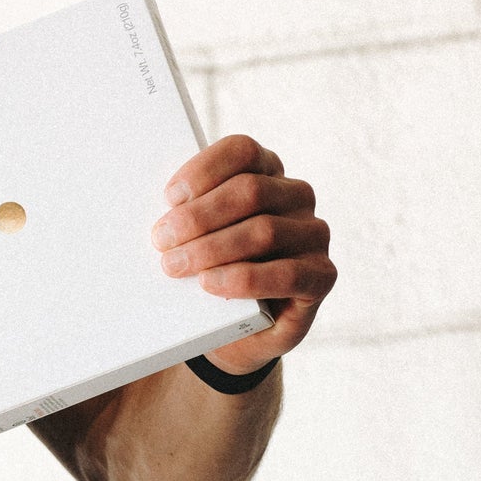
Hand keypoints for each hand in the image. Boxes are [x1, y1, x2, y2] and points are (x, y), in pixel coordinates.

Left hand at [151, 134, 336, 375]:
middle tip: (161, 240)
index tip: (170, 197)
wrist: (235, 328)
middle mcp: (296, 197)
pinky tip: (211, 284)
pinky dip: (243, 279)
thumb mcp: (195, 236)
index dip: (205, 170)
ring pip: (264, 231)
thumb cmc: (211, 270)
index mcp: (266, 173)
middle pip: (250, 191)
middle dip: (198, 216)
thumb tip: (159, 218)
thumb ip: (186, 218)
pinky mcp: (321, 276)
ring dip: (212, 248)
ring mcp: (313, 235)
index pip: (243, 151)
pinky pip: (287, 274)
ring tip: (174, 266)